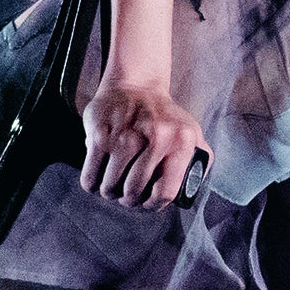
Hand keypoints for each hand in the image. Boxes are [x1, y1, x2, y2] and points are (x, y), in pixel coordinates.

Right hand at [78, 76, 205, 207]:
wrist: (135, 84)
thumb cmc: (164, 117)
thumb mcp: (192, 134)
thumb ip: (199, 163)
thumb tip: (189, 193)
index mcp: (181, 142)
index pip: (165, 192)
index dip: (153, 205)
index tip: (147, 203)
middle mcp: (155, 139)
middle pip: (133, 193)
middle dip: (128, 200)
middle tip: (127, 194)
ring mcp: (125, 137)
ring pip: (110, 188)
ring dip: (110, 192)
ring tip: (114, 183)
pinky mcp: (100, 135)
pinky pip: (90, 177)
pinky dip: (92, 183)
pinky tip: (99, 175)